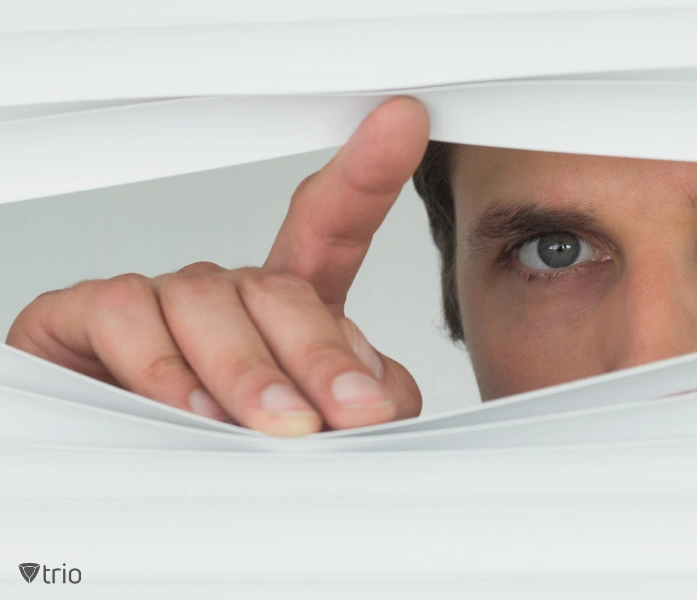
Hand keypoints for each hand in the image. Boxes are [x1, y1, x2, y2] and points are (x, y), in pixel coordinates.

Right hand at [6, 98, 429, 436]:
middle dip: (320, 357)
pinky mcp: (86, 316)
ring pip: (208, 304)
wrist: (116, 479)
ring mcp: (157, 301)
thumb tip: (376, 388)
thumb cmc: (230, 452)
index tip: (403, 123)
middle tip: (350, 412)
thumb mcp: (319, 432)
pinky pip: (126, 316)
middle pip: (278, 289)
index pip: (332, 230)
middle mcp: (224, 295)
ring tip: (278, 426)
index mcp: (286, 310)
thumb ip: (368, 402)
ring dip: (249, 374)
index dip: (366, 176)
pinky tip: (192, 408)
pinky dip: (164, 368)